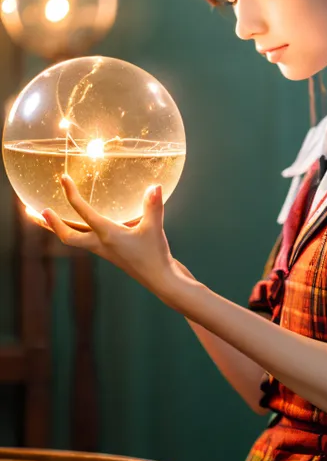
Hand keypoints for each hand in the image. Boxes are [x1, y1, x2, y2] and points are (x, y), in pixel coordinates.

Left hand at [36, 174, 185, 299]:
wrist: (161, 281)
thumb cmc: (156, 256)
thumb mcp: (154, 229)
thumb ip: (153, 206)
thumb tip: (155, 186)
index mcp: (107, 236)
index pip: (83, 213)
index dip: (71, 195)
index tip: (62, 179)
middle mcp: (101, 244)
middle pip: (67, 235)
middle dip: (49, 223)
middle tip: (32, 211)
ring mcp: (105, 250)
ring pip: (75, 239)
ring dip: (59, 228)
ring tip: (45, 217)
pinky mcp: (113, 253)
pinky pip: (89, 240)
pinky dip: (79, 231)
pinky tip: (83, 225)